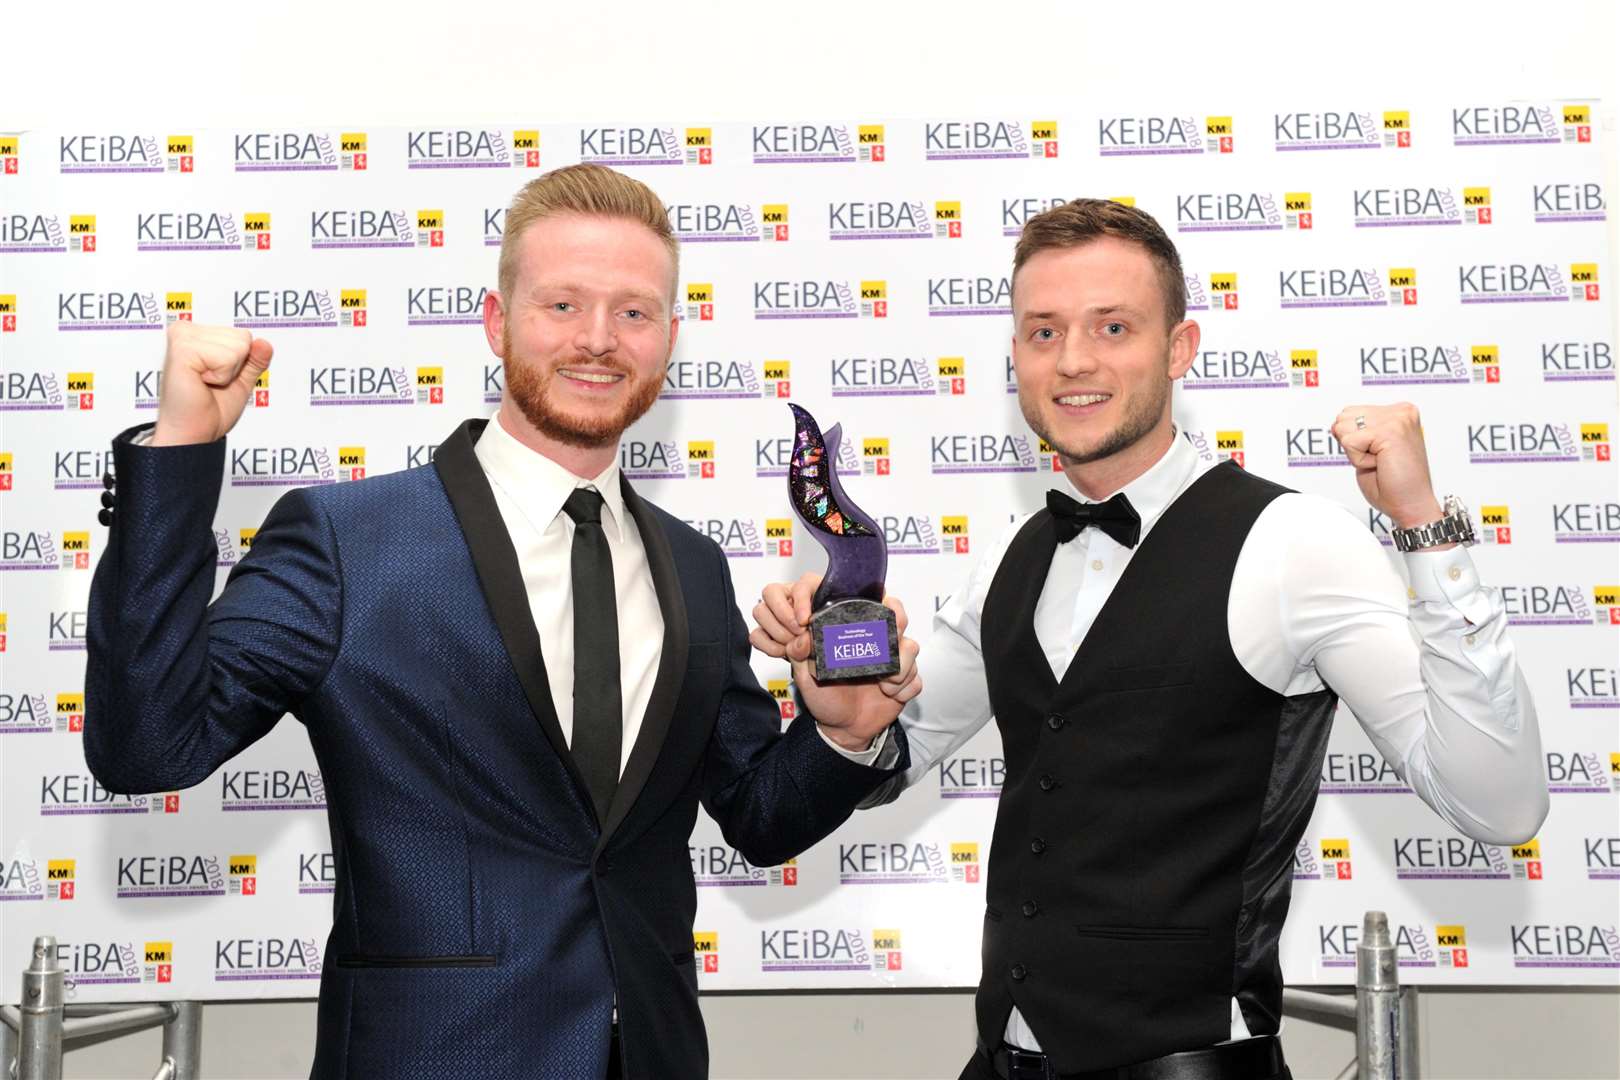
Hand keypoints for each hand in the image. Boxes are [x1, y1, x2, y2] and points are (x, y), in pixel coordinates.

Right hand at [151, 322, 273, 445]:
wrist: (193, 432)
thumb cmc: (209, 409)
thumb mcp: (241, 380)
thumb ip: (255, 360)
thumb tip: (264, 343)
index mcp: (197, 334)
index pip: (243, 335)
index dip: (241, 363)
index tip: (217, 378)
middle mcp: (187, 330)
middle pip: (243, 337)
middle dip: (235, 366)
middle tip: (210, 383)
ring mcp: (183, 337)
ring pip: (238, 346)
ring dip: (227, 373)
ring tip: (204, 383)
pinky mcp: (182, 349)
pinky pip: (227, 356)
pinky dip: (221, 376)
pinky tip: (200, 382)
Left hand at [750, 572, 921, 752]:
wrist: (843, 729)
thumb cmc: (825, 699)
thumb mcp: (806, 677)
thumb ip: (799, 655)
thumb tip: (801, 637)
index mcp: (856, 634)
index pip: (873, 603)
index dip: (881, 601)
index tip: (878, 609)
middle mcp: (877, 642)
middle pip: (900, 617)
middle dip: (897, 627)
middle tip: (887, 642)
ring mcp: (894, 661)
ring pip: (912, 647)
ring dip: (901, 667)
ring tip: (884, 684)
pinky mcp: (907, 682)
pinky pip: (917, 679)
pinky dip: (905, 689)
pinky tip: (890, 695)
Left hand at [1331, 403, 1443, 528]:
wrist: (1411, 505)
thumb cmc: (1392, 483)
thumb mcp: (1368, 449)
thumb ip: (1356, 431)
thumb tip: (1336, 423)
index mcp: (1398, 412)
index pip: (1350, 413)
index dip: (1353, 439)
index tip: (1378, 455)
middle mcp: (1401, 412)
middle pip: (1343, 417)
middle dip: (1352, 443)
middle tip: (1378, 460)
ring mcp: (1397, 419)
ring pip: (1344, 428)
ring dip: (1355, 452)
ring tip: (1380, 462)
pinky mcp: (1390, 432)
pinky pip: (1350, 442)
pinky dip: (1358, 460)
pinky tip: (1380, 465)